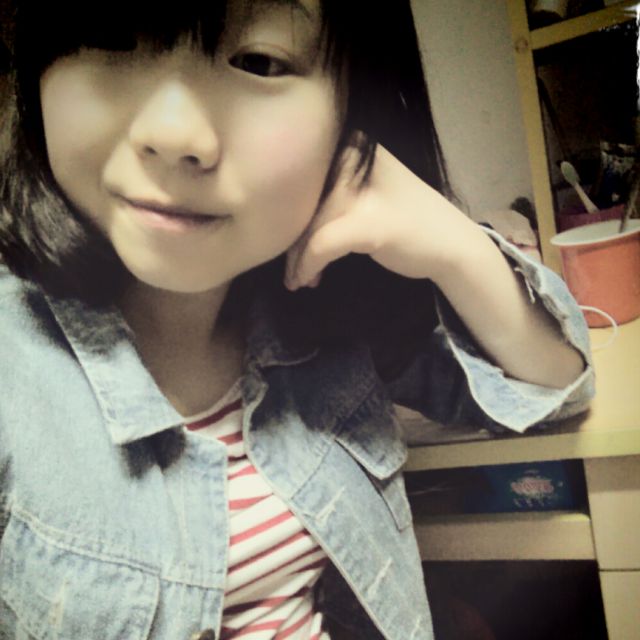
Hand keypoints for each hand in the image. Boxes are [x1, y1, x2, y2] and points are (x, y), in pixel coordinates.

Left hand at [284, 134, 470, 290]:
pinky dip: (309, 266)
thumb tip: (282, 214)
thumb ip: (328, 194)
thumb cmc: (406, 221)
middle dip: (290, 241)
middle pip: (302, 203)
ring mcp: (363, 190)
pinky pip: (322, 245)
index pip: (302, 177)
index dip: (287, 212)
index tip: (287, 240)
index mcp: (353, 146)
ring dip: (296, 259)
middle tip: (288, 268)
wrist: (452, 245)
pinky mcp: (369, 223)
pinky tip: (307, 281)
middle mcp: (355, 158)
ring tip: (296, 279)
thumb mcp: (364, 193)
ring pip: (309, 225)